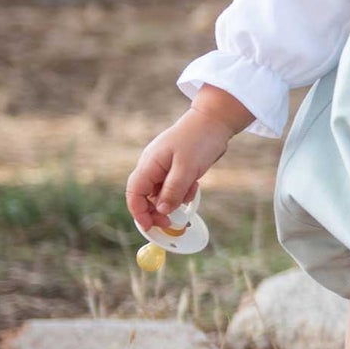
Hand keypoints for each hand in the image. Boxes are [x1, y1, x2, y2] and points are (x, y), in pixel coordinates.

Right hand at [126, 100, 241, 233]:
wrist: (215, 122)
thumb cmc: (199, 139)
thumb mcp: (187, 168)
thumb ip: (172, 191)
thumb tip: (161, 211)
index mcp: (149, 164)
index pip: (134, 192)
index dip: (138, 212)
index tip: (149, 227)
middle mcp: (153, 166)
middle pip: (146, 196)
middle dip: (157, 211)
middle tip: (171, 221)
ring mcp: (165, 167)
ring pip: (163, 194)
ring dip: (175, 199)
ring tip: (191, 189)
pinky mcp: (177, 169)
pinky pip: (176, 187)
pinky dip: (184, 191)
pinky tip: (195, 183)